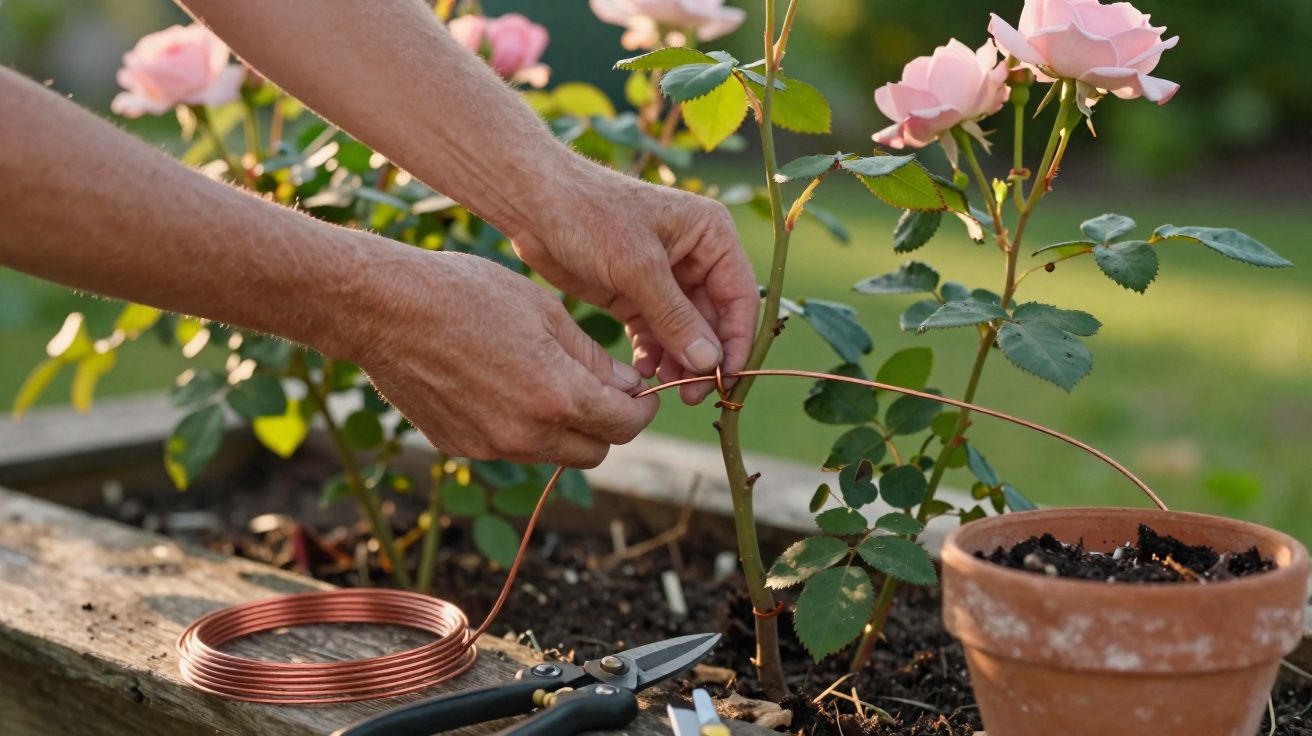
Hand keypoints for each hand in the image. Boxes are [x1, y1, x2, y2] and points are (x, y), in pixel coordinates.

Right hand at [346, 247, 658, 467]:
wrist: (384, 309)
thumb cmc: (467, 294)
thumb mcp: (545, 312)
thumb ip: (593, 358)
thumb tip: (628, 387)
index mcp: (558, 398)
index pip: (625, 426)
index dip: (642, 409)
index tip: (640, 393)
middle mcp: (526, 435)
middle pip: (594, 453)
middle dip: (607, 425)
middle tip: (602, 390)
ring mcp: (490, 448)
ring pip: (551, 454)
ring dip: (564, 428)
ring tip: (549, 382)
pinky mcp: (460, 447)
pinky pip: (509, 448)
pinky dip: (521, 428)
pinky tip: (503, 386)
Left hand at [509, 164, 759, 404]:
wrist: (533, 204)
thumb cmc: (589, 216)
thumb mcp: (637, 268)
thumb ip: (675, 317)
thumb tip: (709, 363)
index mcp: (710, 235)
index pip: (740, 296)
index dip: (736, 341)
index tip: (724, 379)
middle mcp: (694, 255)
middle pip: (714, 319)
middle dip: (703, 358)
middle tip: (690, 394)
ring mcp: (664, 276)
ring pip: (684, 331)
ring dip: (678, 360)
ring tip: (664, 386)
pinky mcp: (634, 293)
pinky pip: (655, 332)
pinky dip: (652, 353)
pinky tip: (642, 370)